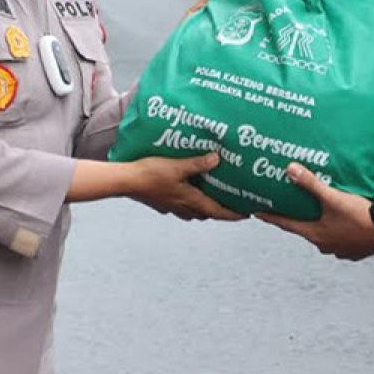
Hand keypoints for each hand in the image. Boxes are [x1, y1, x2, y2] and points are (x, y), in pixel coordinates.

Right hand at [129, 153, 243, 220]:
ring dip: (203, 206)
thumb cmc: (151, 174)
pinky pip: (180, 206)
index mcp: (190, 200)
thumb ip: (197, 163)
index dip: (233, 214)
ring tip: (210, 195)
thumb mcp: (177, 166)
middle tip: (230, 201)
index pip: (217, 212)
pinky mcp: (162, 203)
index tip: (246, 214)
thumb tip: (217, 158)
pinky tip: (185, 190)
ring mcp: (171, 207)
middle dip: (219, 210)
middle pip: (207, 213)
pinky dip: (188, 201)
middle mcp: (183, 207)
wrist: (126, 181)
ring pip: (193, 211)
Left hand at [257, 163, 373, 260]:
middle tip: (290, 206)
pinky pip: (339, 238)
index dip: (271, 217)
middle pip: (303, 229)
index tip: (257, 212)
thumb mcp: (333, 198)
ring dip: (318, 223)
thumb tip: (290, 170)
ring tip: (318, 210)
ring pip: (322, 234)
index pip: (286, 224)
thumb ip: (311, 184)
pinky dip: (336, 228)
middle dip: (296, 218)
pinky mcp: (354, 249)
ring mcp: (340, 249)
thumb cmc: (361, 217)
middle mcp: (325, 244)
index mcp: (315, 234)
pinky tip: (340, 220)